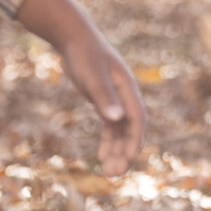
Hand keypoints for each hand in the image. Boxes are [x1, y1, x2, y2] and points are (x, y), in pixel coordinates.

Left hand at [17, 0, 145, 174]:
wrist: (73, 37)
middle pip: (130, 130)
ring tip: (109, 172)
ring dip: (116, 151)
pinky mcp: (103, 101)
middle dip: (124, 153)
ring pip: (119, 131)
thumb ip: (104, 96)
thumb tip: (116, 119)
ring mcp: (115, 100)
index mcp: (128, 91)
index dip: (133, 142)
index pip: (137, 122)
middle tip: (114, 174)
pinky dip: (107, 141)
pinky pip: (110, 126)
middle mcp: (125, 97)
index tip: (126, 160)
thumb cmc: (83, 53)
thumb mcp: (92, 75)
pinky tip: (102, 155)